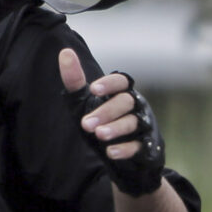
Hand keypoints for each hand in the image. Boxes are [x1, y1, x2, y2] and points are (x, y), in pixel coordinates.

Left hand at [60, 48, 165, 195]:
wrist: (119, 158)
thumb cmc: (101, 122)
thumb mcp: (84, 102)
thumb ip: (75, 80)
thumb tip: (64, 52)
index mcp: (122, 92)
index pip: (121, 81)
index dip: (110, 84)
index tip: (94, 88)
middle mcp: (136, 106)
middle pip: (126, 102)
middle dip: (106, 111)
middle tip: (85, 124)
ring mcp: (144, 126)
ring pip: (133, 122)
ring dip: (116, 128)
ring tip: (99, 135)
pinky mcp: (147, 147)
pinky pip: (140, 145)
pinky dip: (126, 149)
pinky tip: (111, 152)